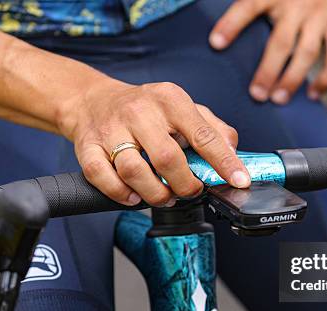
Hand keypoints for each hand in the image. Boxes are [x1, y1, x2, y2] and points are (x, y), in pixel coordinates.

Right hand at [60, 80, 249, 205]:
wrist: (93, 100)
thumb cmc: (144, 108)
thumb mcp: (182, 108)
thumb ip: (213, 129)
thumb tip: (234, 154)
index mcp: (170, 100)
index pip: (203, 134)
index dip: (224, 162)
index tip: (239, 181)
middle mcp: (140, 112)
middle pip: (167, 158)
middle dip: (185, 184)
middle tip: (190, 190)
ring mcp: (111, 130)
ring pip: (134, 172)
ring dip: (155, 194)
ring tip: (165, 196)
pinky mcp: (87, 147)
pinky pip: (104, 178)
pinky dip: (121, 194)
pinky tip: (134, 195)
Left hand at [209, 0, 326, 103]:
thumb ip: (253, 2)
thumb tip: (221, 28)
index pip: (249, 7)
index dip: (232, 24)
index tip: (216, 43)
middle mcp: (298, 5)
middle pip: (281, 42)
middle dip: (268, 71)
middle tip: (256, 94)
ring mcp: (319, 17)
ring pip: (307, 53)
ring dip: (292, 79)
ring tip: (278, 99)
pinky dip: (326, 79)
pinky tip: (313, 94)